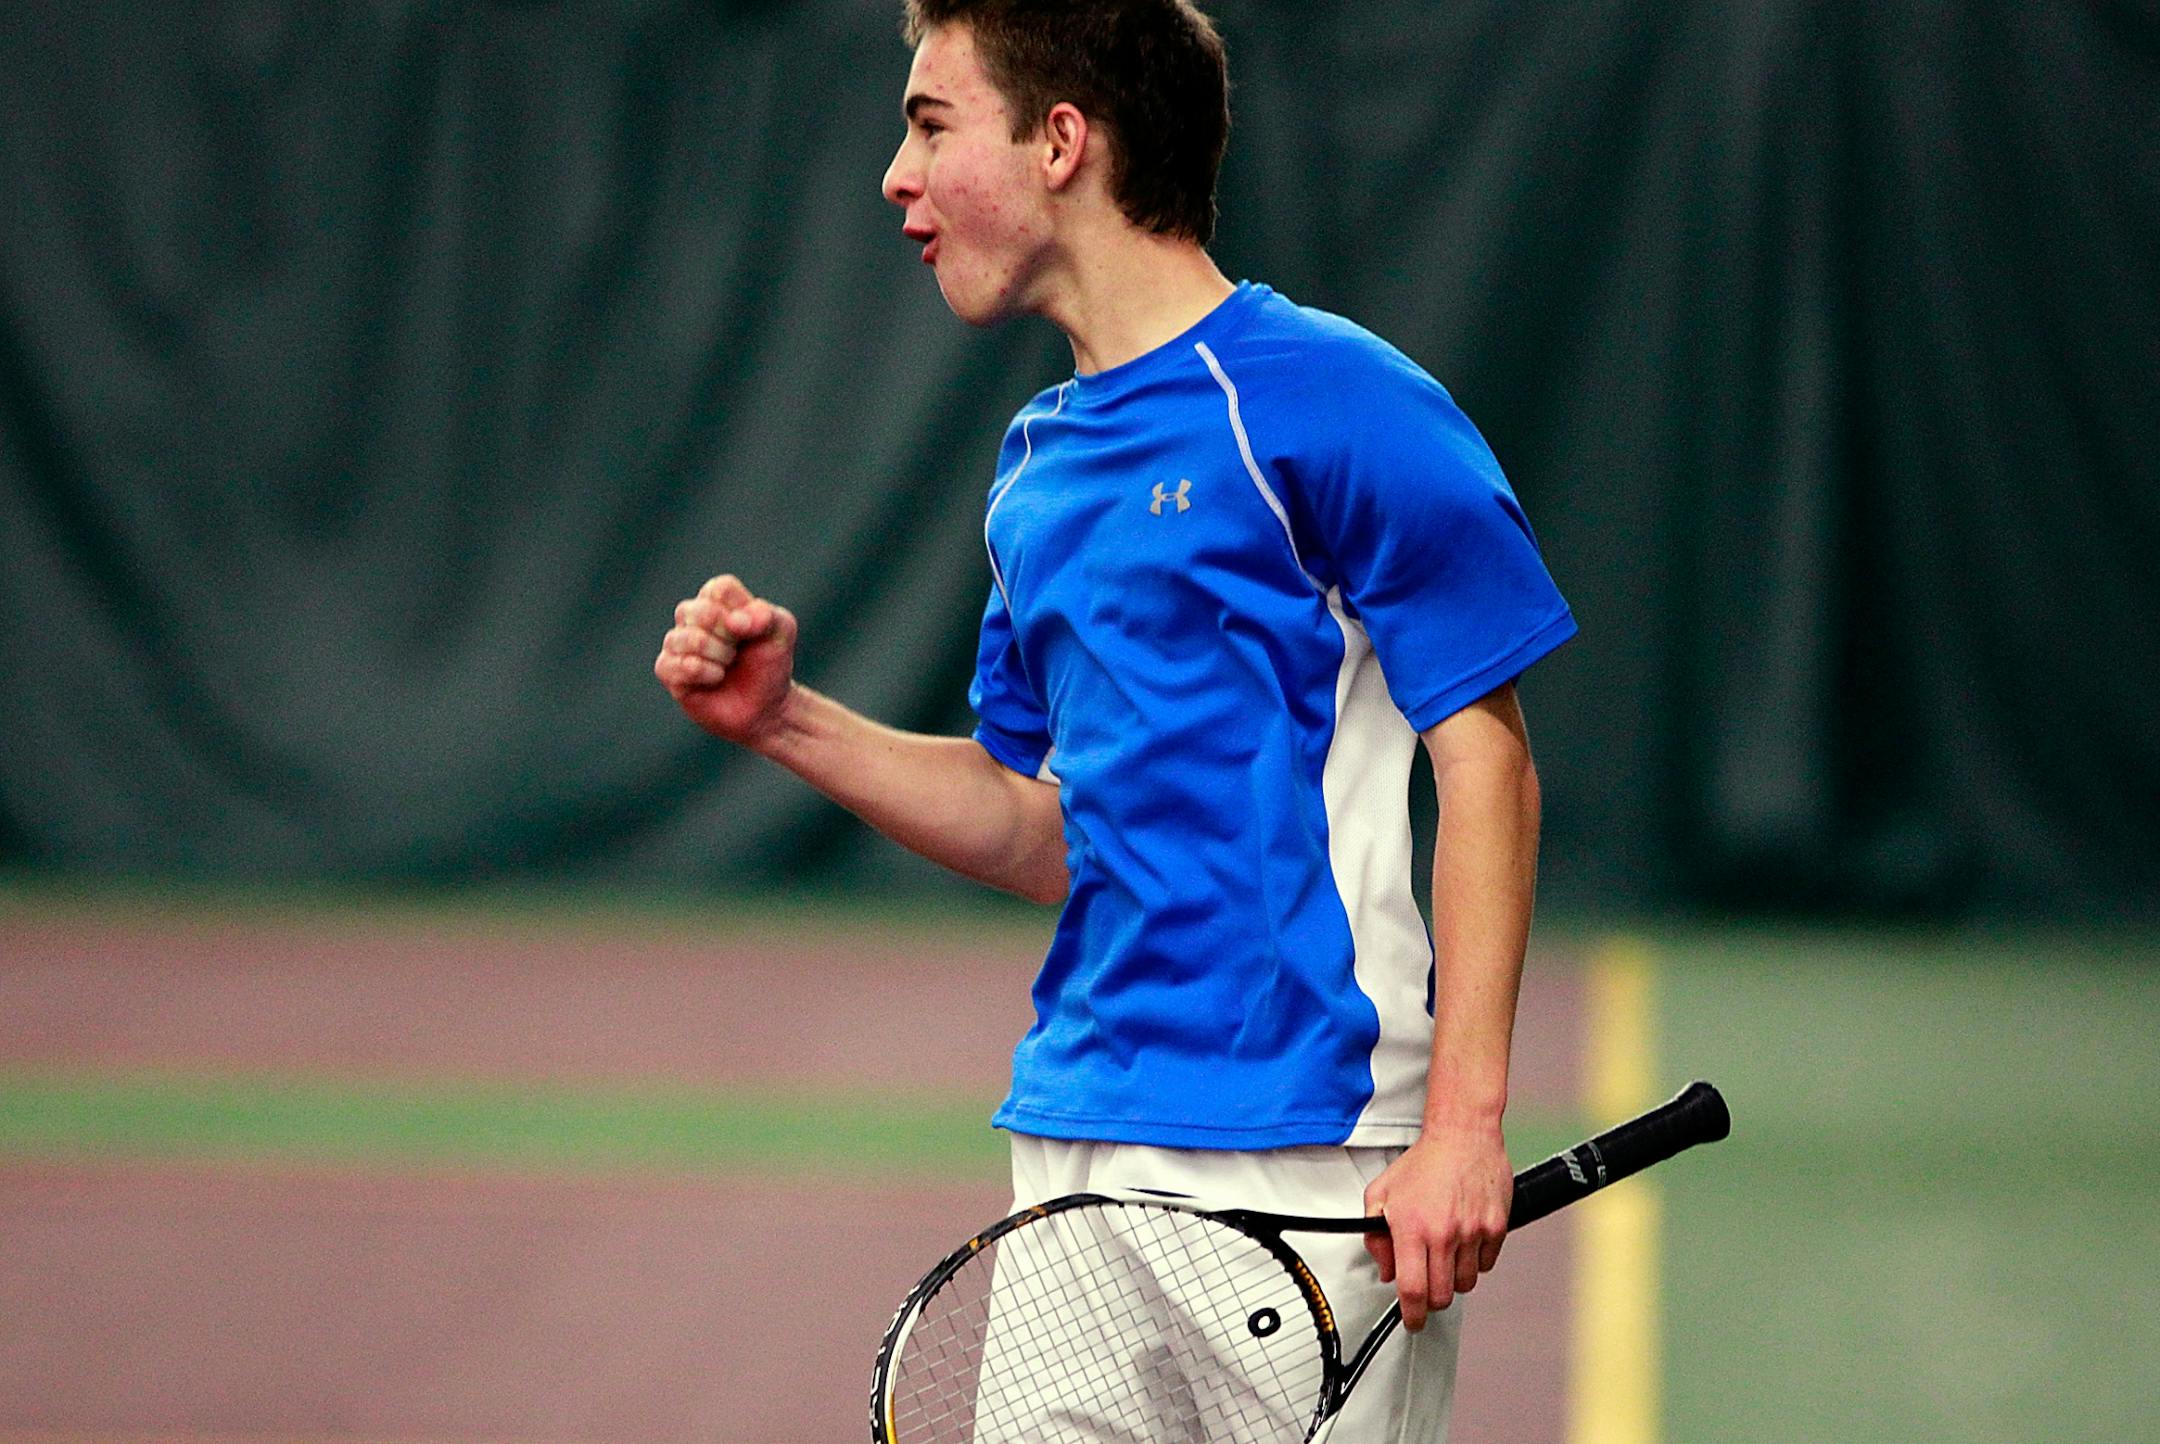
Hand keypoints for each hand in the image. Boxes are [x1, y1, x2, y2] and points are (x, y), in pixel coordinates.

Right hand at [654, 574, 798, 747]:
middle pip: (702, 611)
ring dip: (720, 656)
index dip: (742, 612)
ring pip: (689, 638)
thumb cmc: (770, 664)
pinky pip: (675, 664)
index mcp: (717, 599)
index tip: (753, 629)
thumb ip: (766, 616)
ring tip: (728, 665)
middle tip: (739, 651)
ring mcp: (676, 642)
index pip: (720, 589)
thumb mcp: (781, 633)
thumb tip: (736, 622)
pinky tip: (716, 678)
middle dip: (730, 637)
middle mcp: (691, 616)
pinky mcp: (667, 670)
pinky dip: (704, 673)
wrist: (765, 706)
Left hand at [1363, 1122, 1511, 1330]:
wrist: (1463, 1134)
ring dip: (1454, 1279)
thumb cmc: (1423, 1162)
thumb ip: (1376, 1236)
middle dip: (1432, 1299)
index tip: (1412, 1321)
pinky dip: (1475, 1262)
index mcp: (1412, 1227)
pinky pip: (1486, 1265)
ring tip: (1445, 1254)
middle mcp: (1444, 1233)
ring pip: (1466, 1284)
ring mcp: (1473, 1232)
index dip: (1412, 1315)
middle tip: (1427, 1286)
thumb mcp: (1381, 1193)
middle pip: (1442, 1296)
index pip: (1412, 1289)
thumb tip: (1386, 1271)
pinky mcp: (1496, 1227)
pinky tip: (1464, 1240)